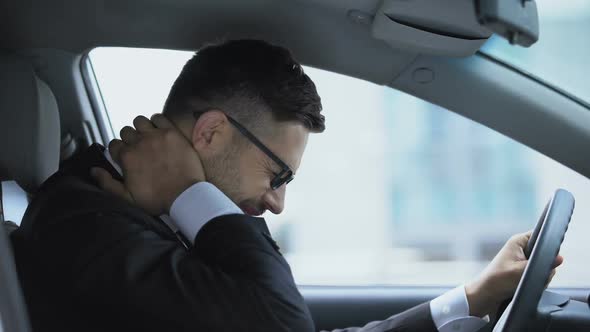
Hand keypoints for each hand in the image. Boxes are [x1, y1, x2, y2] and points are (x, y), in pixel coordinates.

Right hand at [91, 114, 205, 215]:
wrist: (185, 195)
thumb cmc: (158, 198)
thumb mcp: (127, 197)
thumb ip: (107, 183)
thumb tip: (94, 170)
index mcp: (127, 157)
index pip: (113, 144)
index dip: (118, 150)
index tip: (125, 156)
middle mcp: (139, 143)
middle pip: (126, 131)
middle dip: (129, 139)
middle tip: (138, 148)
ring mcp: (156, 136)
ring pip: (140, 121)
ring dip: (141, 127)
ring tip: (147, 137)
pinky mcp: (172, 133)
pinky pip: (159, 117)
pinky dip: (157, 121)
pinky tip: (159, 130)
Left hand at [465, 231, 563, 317]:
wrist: (486, 295)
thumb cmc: (498, 279)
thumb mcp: (522, 271)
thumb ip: (543, 265)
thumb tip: (560, 258)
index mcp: (519, 241)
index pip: (541, 234)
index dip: (548, 243)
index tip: (548, 256)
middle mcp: (522, 249)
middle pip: (546, 254)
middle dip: (544, 266)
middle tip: (532, 273)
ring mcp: (524, 261)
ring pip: (544, 266)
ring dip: (540, 276)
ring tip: (525, 281)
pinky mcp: (524, 271)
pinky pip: (539, 275)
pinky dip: (537, 281)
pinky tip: (527, 286)